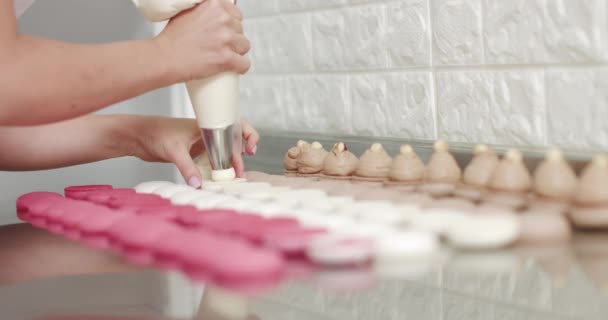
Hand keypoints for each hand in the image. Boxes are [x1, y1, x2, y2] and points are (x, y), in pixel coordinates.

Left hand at [132, 116, 258, 187]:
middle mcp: (208, 132)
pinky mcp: (195, 153)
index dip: (248, 135)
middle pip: (233, 141)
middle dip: (240, 157)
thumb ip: (186, 167)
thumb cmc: (155, 133)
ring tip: (233, 177)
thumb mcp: (173, 150)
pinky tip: (220, 179)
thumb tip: (197, 184)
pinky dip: (218, 169)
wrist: (138, 136)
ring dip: (230, 164)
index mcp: (207, 123)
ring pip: (224, 152)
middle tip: (239, 173)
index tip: (250, 149)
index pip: (235, 124)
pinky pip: (213, 161)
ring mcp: (202, 143)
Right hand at [156, 0, 250, 82]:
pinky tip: (233, 67)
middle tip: (218, 45)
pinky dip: (240, 67)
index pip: (235, 13)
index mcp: (214, 4)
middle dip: (232, 38)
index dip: (230, 23)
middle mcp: (222, 18)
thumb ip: (205, 9)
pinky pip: (245, 64)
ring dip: (237, 52)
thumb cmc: (172, 37)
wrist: (164, 57)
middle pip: (240, 29)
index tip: (223, 30)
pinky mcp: (226, 58)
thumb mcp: (188, 10)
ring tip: (223, 55)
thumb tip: (215, 11)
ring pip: (245, 46)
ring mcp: (225, 38)